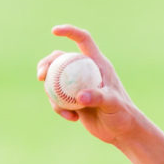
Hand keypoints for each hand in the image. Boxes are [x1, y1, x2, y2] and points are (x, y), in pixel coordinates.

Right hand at [36, 25, 139, 144]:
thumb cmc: (123, 114)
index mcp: (98, 64)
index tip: (54, 31)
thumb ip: (98, 98)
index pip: (83, 40)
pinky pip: (58, 98)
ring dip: (51, 92)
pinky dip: (59, 108)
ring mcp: (79, 85)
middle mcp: (87, 71)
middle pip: (61, 58)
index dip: (69, 32)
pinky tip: (72, 119)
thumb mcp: (112, 104)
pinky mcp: (74, 99)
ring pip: (56, 80)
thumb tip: (80, 96)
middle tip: (41, 76)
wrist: (122, 132)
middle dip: (47, 64)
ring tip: (60, 109)